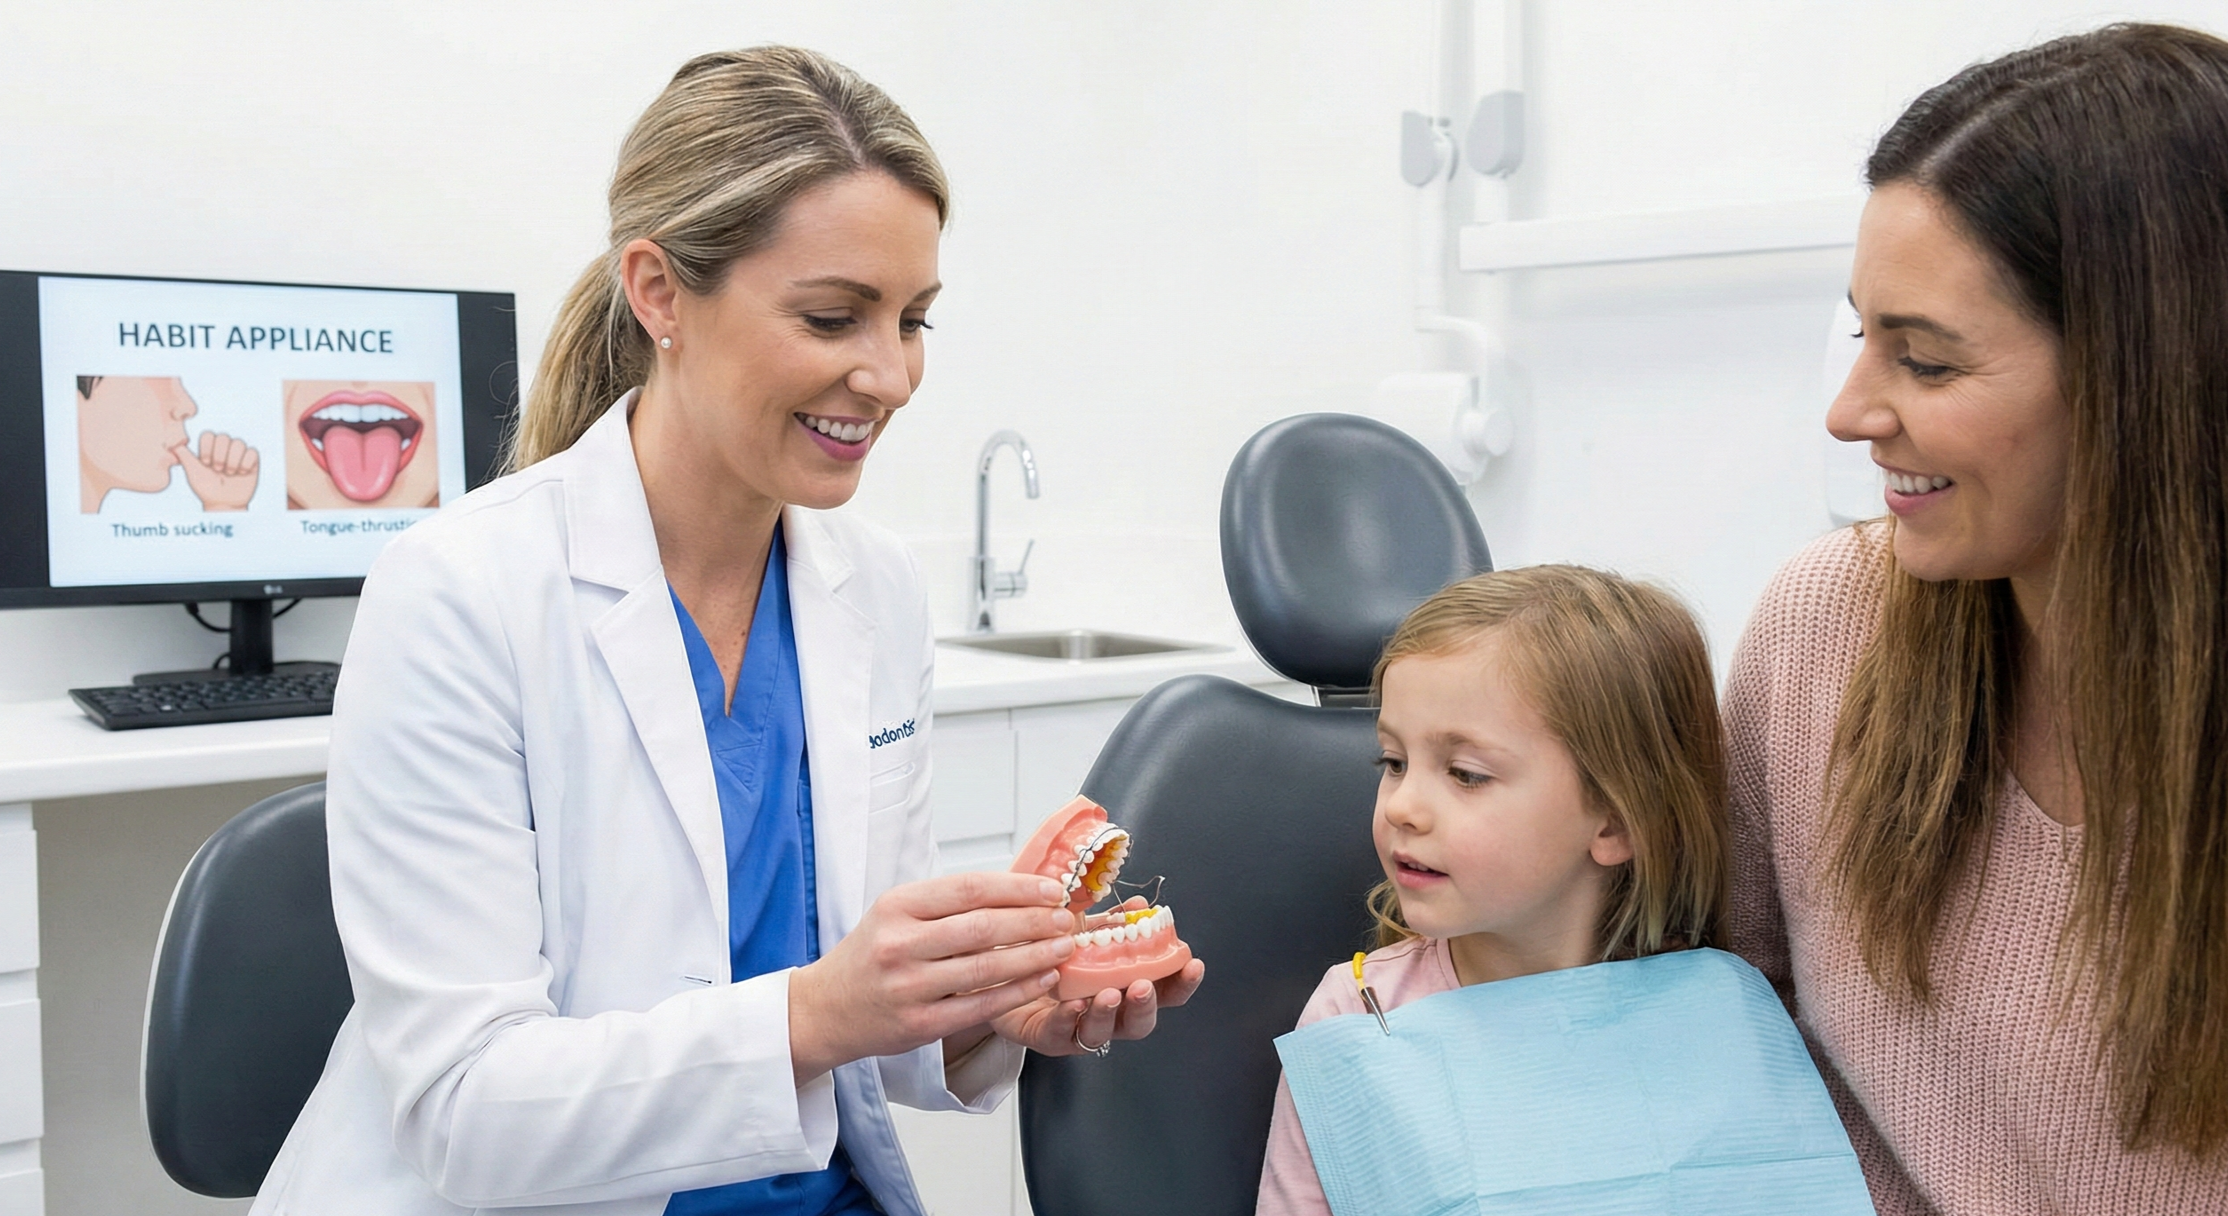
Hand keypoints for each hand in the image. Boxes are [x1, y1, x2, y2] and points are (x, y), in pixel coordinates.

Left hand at [173, 432, 258, 509]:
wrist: (223, 504)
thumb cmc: (206, 489)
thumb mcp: (192, 471)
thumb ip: (183, 455)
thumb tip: (170, 442)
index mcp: (209, 448)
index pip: (208, 434)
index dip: (207, 448)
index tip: (205, 463)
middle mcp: (224, 448)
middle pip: (223, 437)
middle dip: (219, 455)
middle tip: (218, 470)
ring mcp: (238, 453)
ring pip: (239, 442)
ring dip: (232, 460)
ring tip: (230, 473)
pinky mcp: (252, 460)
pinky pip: (252, 452)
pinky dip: (246, 463)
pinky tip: (241, 473)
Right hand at [788, 871, 1074, 1084]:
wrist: (825, 1009)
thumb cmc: (870, 955)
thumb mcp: (895, 913)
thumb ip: (947, 903)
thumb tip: (1017, 890)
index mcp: (896, 906)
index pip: (969, 889)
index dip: (1017, 888)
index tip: (1052, 890)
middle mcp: (900, 944)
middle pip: (983, 927)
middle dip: (1034, 922)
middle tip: (1067, 920)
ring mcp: (909, 987)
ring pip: (987, 967)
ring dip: (1034, 956)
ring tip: (1064, 947)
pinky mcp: (919, 1025)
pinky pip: (981, 1006)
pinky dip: (1018, 991)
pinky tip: (1042, 979)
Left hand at [978, 896, 1206, 1056]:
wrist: (1002, 970)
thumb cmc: (1050, 954)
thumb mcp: (1083, 929)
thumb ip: (1114, 921)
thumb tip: (1142, 904)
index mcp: (1124, 986)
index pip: (1164, 991)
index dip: (1182, 981)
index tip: (1192, 964)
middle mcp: (1107, 1013)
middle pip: (1140, 1021)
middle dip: (1146, 1004)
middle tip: (1142, 985)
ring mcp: (1079, 1028)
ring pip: (1103, 1033)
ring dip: (1108, 1013)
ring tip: (1107, 994)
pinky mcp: (1047, 1037)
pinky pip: (1061, 1033)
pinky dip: (1069, 1019)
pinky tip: (1071, 1003)